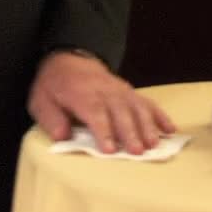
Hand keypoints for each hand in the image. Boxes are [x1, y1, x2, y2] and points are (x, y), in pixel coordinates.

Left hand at [27, 50, 176, 154]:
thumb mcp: (40, 99)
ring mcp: (119, 90)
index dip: (103, 131)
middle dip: (130, 131)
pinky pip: (147, 102)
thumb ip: (50, 117)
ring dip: (147, 125)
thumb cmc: (55, 86)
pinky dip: (160, 115)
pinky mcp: (129, 92)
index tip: (110, 150)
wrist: (69, 59)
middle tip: (138, 152)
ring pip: (137, 106)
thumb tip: (62, 135)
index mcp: (79, 92)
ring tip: (154, 144)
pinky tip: (170, 130)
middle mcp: (103, 90)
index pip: (94, 112)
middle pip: (119, 111)